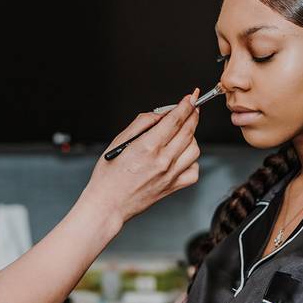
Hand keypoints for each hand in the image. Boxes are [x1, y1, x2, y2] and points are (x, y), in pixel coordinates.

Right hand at [82, 90, 200, 225]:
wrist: (108, 204)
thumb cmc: (109, 175)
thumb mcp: (119, 141)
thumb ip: (141, 124)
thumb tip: (160, 115)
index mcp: (148, 147)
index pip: (175, 120)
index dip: (186, 105)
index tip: (191, 98)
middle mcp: (163, 160)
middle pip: (188, 131)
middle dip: (193, 115)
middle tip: (193, 108)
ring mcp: (170, 175)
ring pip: (194, 149)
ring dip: (192, 137)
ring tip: (182, 133)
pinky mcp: (173, 187)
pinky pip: (193, 170)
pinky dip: (191, 160)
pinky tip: (181, 156)